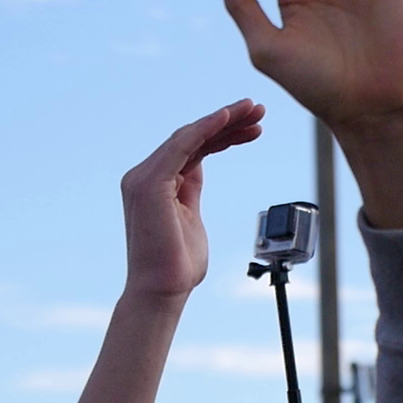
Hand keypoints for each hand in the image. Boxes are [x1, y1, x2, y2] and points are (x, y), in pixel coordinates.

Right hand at [120, 100, 264, 300]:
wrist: (162, 293)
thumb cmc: (177, 265)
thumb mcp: (191, 217)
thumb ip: (191, 190)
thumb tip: (199, 165)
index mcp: (155, 183)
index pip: (192, 149)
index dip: (223, 134)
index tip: (254, 127)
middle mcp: (144, 176)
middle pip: (191, 138)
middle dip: (228, 122)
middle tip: (258, 109)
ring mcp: (144, 179)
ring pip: (189, 136)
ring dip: (224, 120)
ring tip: (254, 110)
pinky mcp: (150, 184)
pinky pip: (182, 146)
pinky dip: (207, 129)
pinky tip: (229, 118)